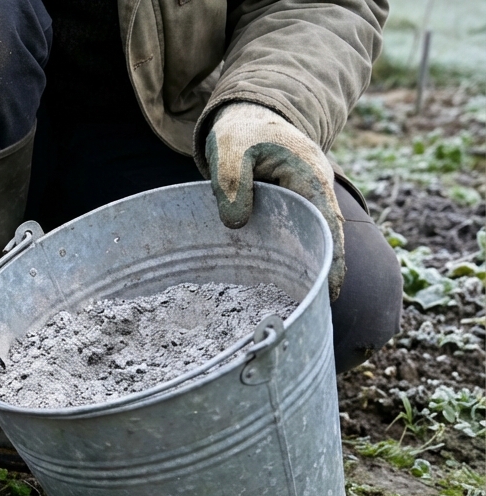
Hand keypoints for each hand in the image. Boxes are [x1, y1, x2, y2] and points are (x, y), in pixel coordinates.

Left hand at [206, 102, 344, 298]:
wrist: (247, 116)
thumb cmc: (240, 131)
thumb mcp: (231, 151)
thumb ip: (232, 183)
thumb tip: (236, 224)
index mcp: (308, 175)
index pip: (327, 222)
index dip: (332, 257)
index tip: (331, 289)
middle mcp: (313, 189)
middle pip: (326, 237)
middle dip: (325, 271)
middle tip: (317, 310)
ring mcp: (304, 198)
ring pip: (312, 237)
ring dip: (310, 266)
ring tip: (302, 305)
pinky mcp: (290, 206)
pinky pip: (296, 233)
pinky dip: (294, 255)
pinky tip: (283, 283)